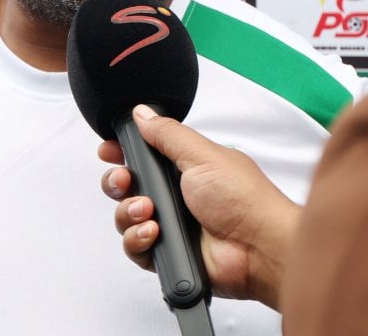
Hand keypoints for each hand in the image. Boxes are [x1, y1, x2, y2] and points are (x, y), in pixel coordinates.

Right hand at [99, 104, 302, 309]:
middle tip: (125, 181)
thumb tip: (142, 114)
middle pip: (127, 187)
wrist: (259, 247)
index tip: (109, 151)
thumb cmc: (243, 199)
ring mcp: (170, 226)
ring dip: (128, 212)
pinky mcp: (168, 254)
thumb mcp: (202, 155)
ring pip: (126, 218)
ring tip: (148, 211)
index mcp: (185, 167)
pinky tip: (153, 233)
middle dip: (118, 182)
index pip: (143, 156)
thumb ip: (168, 134)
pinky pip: (135, 248)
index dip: (122, 153)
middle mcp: (175, 196)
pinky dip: (138, 240)